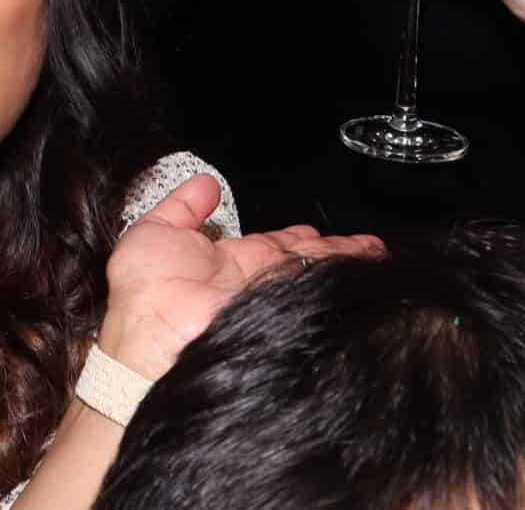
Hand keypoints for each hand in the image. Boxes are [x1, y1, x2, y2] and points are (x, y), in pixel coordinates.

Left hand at [96, 174, 379, 380]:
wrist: (155, 341)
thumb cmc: (146, 292)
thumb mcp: (154, 233)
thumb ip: (182, 207)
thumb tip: (205, 183)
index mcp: (229, 264)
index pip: (275, 246)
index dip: (298, 237)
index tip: (318, 230)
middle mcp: (258, 286)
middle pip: (307, 263)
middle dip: (338, 253)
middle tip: (370, 245)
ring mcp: (277, 305)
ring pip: (320, 280)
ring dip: (349, 266)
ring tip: (377, 254)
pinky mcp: (291, 322)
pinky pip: (323, 301)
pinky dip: (345, 286)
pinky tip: (369, 274)